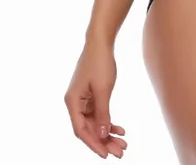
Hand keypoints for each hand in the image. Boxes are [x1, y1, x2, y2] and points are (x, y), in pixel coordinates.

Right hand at [64, 41, 126, 158]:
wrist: (101, 42)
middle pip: (89, 128)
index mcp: (72, 102)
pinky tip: (120, 129)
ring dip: (108, 133)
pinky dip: (108, 121)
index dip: (94, 144)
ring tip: (123, 143)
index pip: (81, 130)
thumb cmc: (100, 62)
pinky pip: (98, 114)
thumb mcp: (103, 89)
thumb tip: (102, 135)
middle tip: (120, 152)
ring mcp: (83, 99)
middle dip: (104, 141)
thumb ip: (102, 113)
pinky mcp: (91, 95)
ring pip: (95, 123)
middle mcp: (75, 103)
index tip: (106, 155)